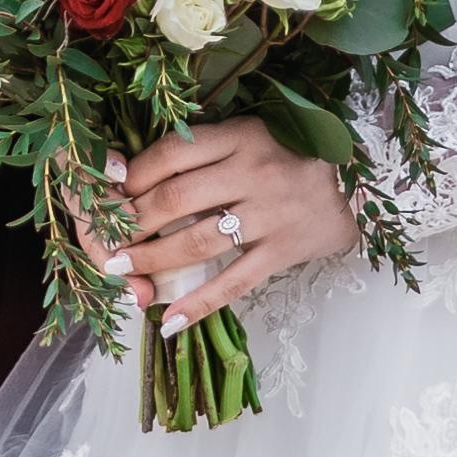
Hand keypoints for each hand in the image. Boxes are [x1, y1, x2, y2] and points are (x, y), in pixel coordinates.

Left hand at [108, 119, 356, 328]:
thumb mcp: (247, 136)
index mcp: (240, 137)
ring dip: (152, 260)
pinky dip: (199, 303)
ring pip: (197, 241)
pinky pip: (234, 282)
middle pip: (177, 199)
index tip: (109, 192)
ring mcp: (269, 215)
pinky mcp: (281, 252)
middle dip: (133, 222)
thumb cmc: (286, 159)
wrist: (350, 190)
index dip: (133, 175)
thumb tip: (132, 173)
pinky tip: (170, 320)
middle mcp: (253, 172)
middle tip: (106, 237)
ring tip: (122, 271)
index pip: (173, 154)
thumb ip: (203, 149)